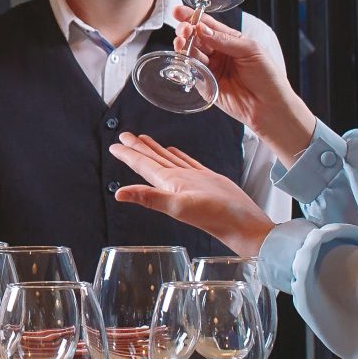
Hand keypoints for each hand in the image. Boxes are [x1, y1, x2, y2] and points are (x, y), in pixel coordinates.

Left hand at [108, 132, 275, 256]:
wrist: (242, 223)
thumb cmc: (214, 216)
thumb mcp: (178, 205)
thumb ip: (149, 198)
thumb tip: (118, 195)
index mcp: (167, 184)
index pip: (142, 165)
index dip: (128, 154)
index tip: (115, 145)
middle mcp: (176, 182)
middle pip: (152, 160)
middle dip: (138, 148)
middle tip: (124, 135)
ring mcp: (191, 180)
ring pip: (168, 160)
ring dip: (156, 150)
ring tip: (145, 139)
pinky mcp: (207, 179)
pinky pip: (188, 163)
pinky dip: (179, 156)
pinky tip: (174, 151)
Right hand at [175, 6, 315, 154]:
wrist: (270, 106)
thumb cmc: (268, 77)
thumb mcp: (250, 50)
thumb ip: (225, 40)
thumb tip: (202, 29)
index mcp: (231, 40)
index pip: (209, 25)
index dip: (193, 17)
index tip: (179, 11)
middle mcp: (219, 53)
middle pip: (197, 38)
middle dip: (187, 31)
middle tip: (183, 29)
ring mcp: (212, 68)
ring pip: (192, 53)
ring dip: (184, 46)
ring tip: (181, 41)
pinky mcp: (206, 85)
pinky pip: (192, 72)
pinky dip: (186, 64)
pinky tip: (184, 57)